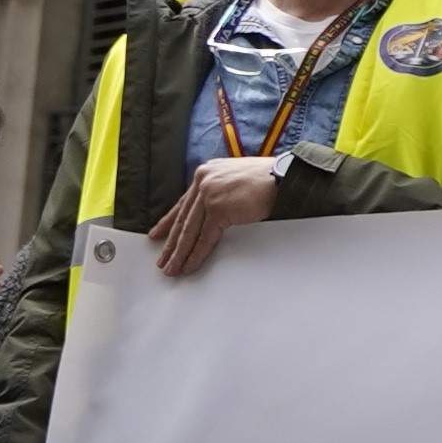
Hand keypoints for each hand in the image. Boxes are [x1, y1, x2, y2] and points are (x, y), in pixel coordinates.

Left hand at [142, 151, 282, 279]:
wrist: (284, 178)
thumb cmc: (267, 180)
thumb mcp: (235, 181)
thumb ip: (219, 192)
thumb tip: (210, 215)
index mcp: (205, 173)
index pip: (183, 204)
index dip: (168, 222)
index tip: (157, 235)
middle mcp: (202, 181)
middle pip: (184, 219)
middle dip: (171, 244)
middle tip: (162, 260)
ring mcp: (209, 194)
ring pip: (190, 231)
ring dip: (180, 253)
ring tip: (172, 269)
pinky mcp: (218, 209)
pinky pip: (205, 238)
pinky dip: (196, 254)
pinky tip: (190, 265)